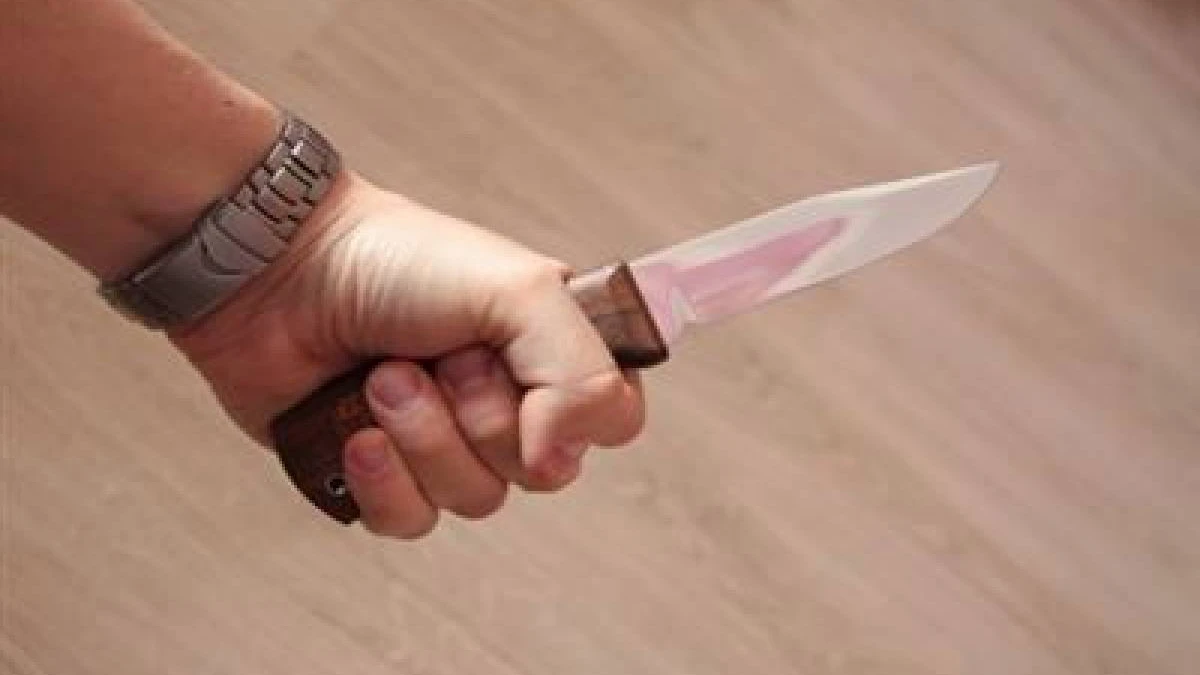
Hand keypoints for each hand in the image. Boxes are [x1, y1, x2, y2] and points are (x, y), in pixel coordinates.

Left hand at [169, 172, 645, 537]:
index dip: (574, 413)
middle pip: (544, 472)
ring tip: (382, 376)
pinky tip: (353, 429)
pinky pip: (412, 521)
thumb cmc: (399, 262)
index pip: (614, 417)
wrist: (279, 272)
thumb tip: (560, 463)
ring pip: (476, 499)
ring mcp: (446, 442)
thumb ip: (581, 374)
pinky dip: (382, 478)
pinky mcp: (384, 476)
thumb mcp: (520, 290)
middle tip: (438, 357)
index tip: (522, 373)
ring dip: (423, 436)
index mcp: (551, 350)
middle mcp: (508, 400)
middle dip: (480, 414)